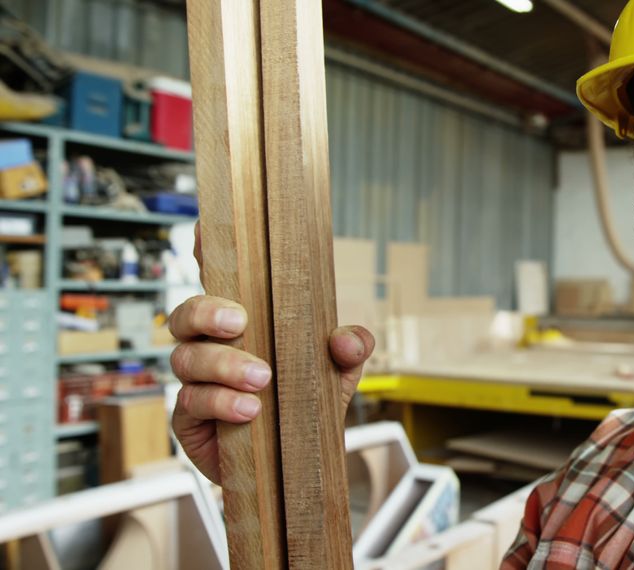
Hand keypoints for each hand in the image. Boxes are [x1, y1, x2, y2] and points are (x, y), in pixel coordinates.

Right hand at [169, 224, 374, 483]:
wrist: (292, 467)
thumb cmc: (305, 406)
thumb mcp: (336, 376)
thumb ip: (348, 352)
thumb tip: (350, 340)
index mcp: (243, 325)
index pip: (218, 281)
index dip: (204, 252)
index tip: (204, 229)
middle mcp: (210, 346)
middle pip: (185, 314)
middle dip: (207, 312)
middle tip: (240, 321)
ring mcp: (194, 381)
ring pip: (186, 358)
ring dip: (223, 365)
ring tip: (260, 381)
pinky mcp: (189, 420)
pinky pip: (190, 403)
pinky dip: (220, 403)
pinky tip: (250, 410)